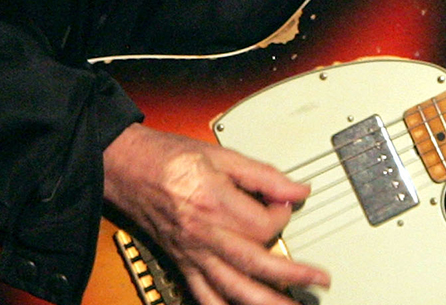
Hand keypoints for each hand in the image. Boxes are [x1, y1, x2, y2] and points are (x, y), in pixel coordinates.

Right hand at [102, 124, 328, 304]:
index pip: (264, 223)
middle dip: (292, 275)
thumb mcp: (220, 155)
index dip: (283, 214)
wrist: (126, 167)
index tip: (287, 203)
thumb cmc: (168, 157)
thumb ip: (263, 175)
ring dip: (264, 303)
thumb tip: (297, 188)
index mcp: (214, 202)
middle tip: (319, 280)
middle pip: (254, 263)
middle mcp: (203, 233)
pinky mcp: (182, 262)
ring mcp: (191, 252)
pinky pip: (203, 294)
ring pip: (232, 287)